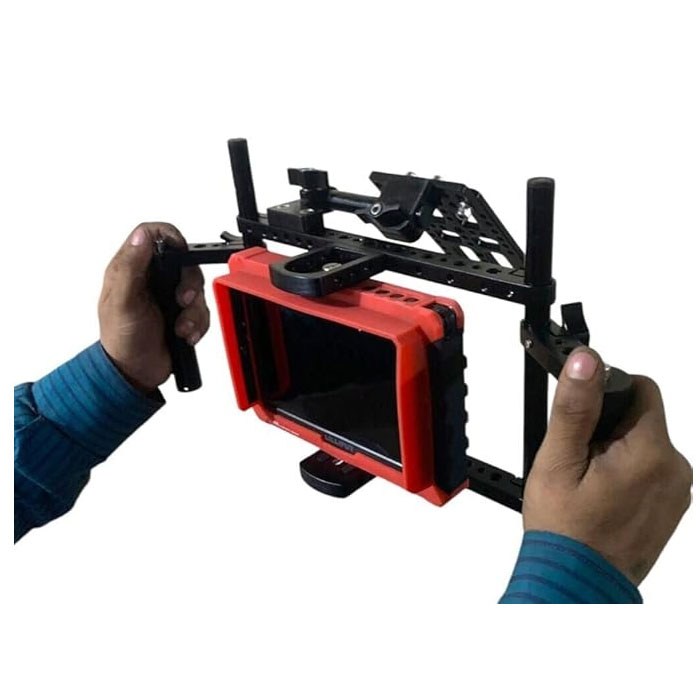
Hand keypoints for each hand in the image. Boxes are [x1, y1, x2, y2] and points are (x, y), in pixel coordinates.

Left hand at [99, 222, 209, 391]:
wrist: (135, 372)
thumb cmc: (121, 339)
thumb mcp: (123, 301)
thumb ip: (131, 267)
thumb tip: (142, 237)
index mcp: (132, 268)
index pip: (153, 234)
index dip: (170, 237)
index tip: (180, 255)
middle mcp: (152, 278)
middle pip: (184, 262)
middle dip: (189, 284)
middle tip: (181, 300)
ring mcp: (169, 295)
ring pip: (197, 288)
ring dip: (194, 310)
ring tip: (181, 327)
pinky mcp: (183, 312)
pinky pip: (204, 310)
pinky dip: (198, 324)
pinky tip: (185, 334)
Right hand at [523, 347, 691, 584]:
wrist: (577, 583)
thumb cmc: (566, 530)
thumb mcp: (559, 461)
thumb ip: (575, 408)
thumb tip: (587, 361)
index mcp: (650, 452)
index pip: (641, 388)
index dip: (607, 394)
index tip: (584, 420)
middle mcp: (675, 469)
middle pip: (641, 418)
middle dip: (608, 427)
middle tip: (580, 460)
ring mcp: (677, 491)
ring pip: (643, 444)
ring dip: (616, 451)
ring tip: (589, 482)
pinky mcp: (672, 506)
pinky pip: (650, 469)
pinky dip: (627, 473)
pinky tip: (602, 496)